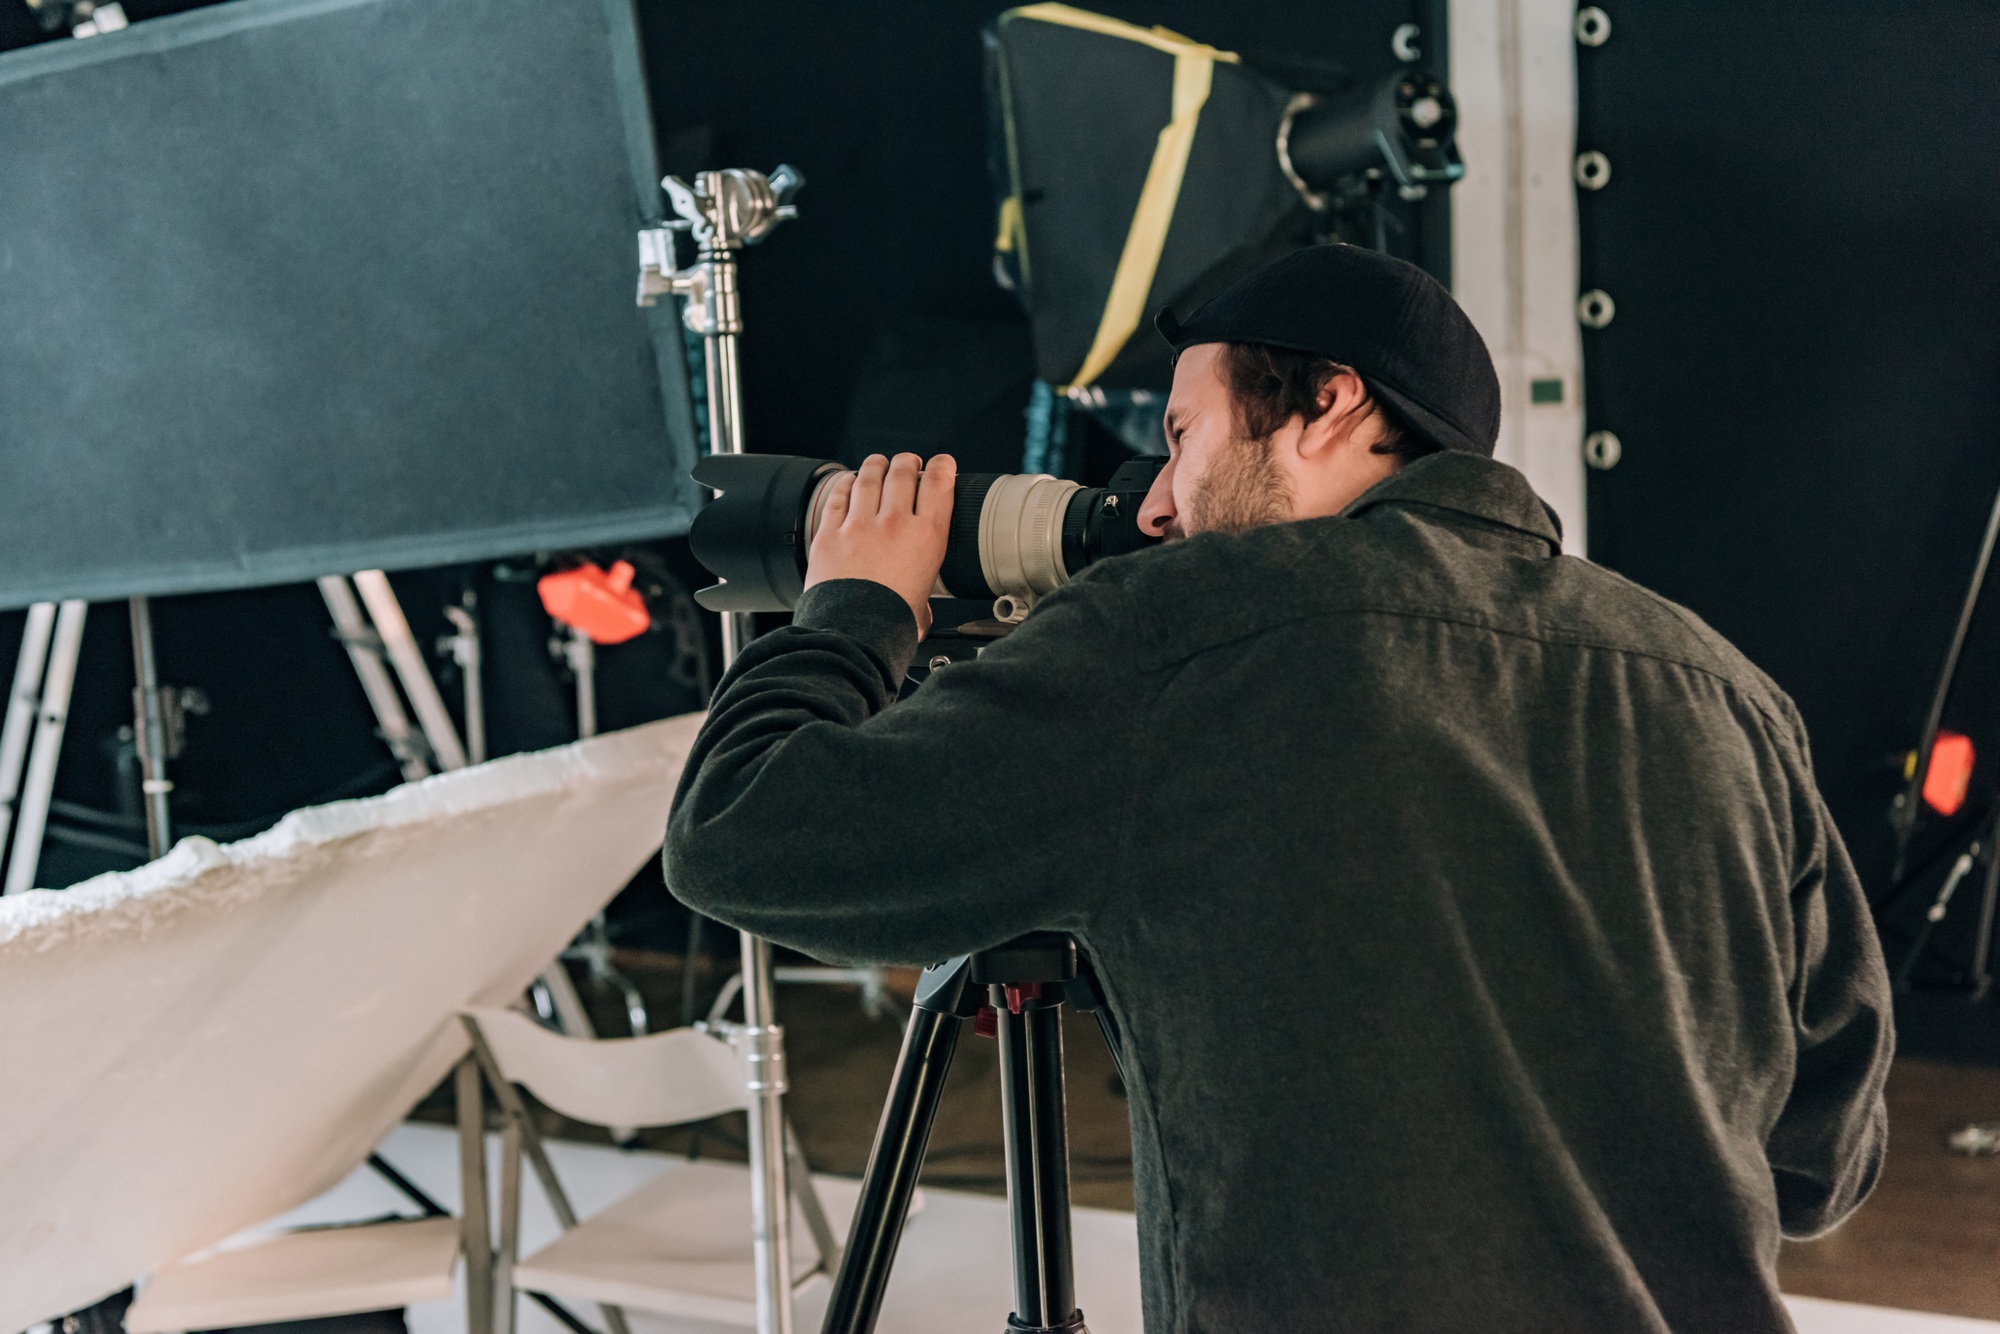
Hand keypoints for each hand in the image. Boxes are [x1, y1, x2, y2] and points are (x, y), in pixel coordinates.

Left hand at [806, 452, 955, 635]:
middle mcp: (894, 524)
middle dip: (907, 462)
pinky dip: (845, 484)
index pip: (939, 484)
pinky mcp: (830, 533)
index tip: (942, 464)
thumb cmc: (890, 625)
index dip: (942, 466)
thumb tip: (920, 610)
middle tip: (908, 463)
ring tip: (878, 463)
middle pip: (903, 473)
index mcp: (927, 537)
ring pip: (869, 477)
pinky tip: (848, 481)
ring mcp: (859, 525)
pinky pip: (838, 496)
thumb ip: (923, 597)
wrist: (853, 633)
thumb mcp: (925, 607)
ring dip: (876, 465)